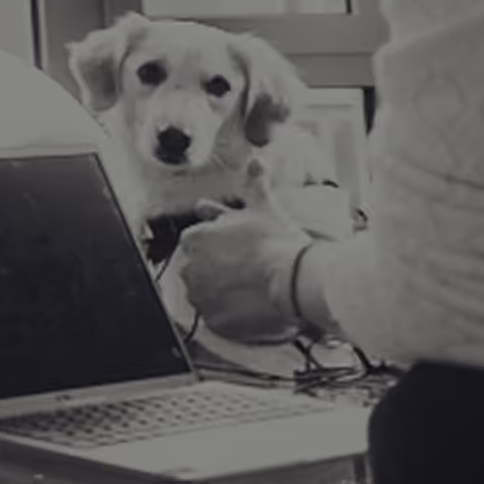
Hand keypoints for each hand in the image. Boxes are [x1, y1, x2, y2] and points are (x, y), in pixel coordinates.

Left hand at [168, 158, 313, 343]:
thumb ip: (255, 184)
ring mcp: (200, 297)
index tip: (235, 249)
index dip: (219, 244)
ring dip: (222, 291)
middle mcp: (189, 268)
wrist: (293, 281)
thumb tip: (256, 162)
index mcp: (195, 240)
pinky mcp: (213, 321)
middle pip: (200, 269)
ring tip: (250, 289)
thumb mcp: (264, 208)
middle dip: (218, 268)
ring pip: (206, 294)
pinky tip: (247, 307)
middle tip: (246, 269)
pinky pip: (216, 318)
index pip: (197, 242)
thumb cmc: (278, 243)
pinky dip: (229, 314)